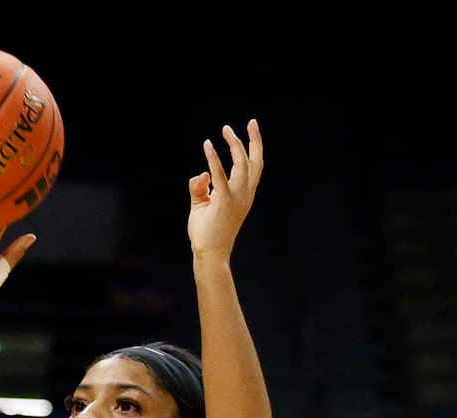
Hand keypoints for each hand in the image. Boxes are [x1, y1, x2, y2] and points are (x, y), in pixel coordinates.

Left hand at [186, 119, 262, 260]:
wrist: (209, 255)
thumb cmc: (206, 232)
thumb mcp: (201, 205)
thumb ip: (200, 187)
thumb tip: (202, 174)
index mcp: (244, 196)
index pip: (254, 168)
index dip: (255, 147)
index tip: (252, 128)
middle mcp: (245, 196)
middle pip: (255, 163)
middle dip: (255, 141)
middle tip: (251, 122)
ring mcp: (236, 199)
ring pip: (241, 165)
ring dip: (235, 145)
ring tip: (225, 130)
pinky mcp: (224, 203)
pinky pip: (219, 175)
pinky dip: (214, 159)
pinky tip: (208, 145)